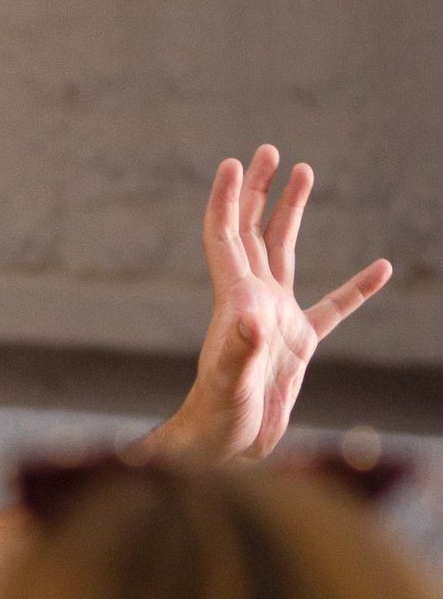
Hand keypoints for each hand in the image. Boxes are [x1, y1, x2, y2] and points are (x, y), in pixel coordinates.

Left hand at [155, 145, 391, 461]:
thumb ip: (243, 351)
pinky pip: (332, 308)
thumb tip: (255, 319)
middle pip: (252, 232)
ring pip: (284, 253)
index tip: (234, 163)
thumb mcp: (231, 382)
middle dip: (258, 191)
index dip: (226, 200)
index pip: (225, 237)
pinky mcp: (298, 344)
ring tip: (303, 173)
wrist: (227, 448)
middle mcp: (251, 301)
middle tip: (268, 150)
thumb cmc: (220, 417)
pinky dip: (355, 288)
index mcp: (234, 301)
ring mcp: (275, 319)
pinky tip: (379, 268)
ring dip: (292, 214)